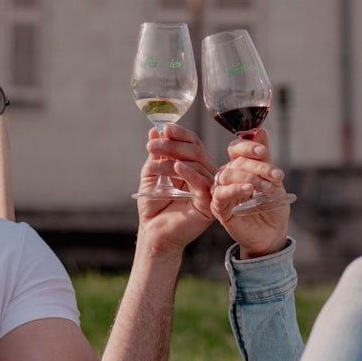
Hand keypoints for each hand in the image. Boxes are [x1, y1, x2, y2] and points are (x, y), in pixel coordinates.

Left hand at [136, 124, 217, 255]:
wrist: (152, 233)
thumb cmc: (153, 207)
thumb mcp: (152, 174)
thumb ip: (156, 154)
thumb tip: (155, 130)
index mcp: (194, 167)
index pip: (193, 144)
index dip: (180, 134)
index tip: (165, 128)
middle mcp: (204, 176)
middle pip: (196, 151)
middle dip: (173, 145)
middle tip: (152, 145)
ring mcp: (209, 190)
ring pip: (197, 164)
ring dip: (173, 159)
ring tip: (152, 166)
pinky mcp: (209, 204)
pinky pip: (203, 184)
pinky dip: (190, 173)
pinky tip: (176, 167)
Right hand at [210, 128, 289, 258]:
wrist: (273, 233)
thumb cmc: (272, 207)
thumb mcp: (272, 179)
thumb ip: (264, 157)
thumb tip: (260, 131)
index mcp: (239, 167)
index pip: (235, 148)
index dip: (248, 147)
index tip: (263, 152)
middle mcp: (228, 177)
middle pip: (236, 162)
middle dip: (258, 166)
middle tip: (276, 175)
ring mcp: (222, 192)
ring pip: (228, 175)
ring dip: (250, 177)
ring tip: (266, 187)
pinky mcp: (219, 208)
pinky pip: (221, 194)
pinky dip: (235, 189)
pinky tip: (248, 190)